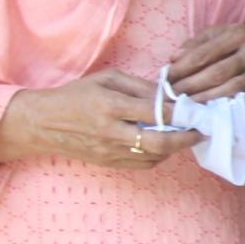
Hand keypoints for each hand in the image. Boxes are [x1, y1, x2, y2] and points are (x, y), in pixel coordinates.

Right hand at [0, 69, 201, 168]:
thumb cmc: (76, 95)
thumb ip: (139, 86)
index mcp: (111, 106)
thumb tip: (169, 94)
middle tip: (201, 131)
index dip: (182, 113)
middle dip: (186, 139)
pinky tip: (164, 145)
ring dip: (174, 148)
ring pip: (153, 157)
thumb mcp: (107, 79)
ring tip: (185, 136)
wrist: (43, 123)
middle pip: (159, 143)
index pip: (155, 112)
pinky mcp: (108, 163)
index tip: (199, 110)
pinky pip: (141, 164)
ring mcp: (109, 151)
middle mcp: (111, 132)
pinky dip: (158, 156)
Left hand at [169, 24, 244, 107]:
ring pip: (227, 89)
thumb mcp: (225, 33)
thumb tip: (174, 58)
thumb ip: (199, 42)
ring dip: (202, 99)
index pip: (205, 52)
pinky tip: (206, 111)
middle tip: (171, 95)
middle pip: (215, 73)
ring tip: (184, 104)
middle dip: (189, 85)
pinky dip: (222, 107)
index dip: (183, 67)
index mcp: (239, 34)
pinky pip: (241, 102)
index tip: (166, 76)